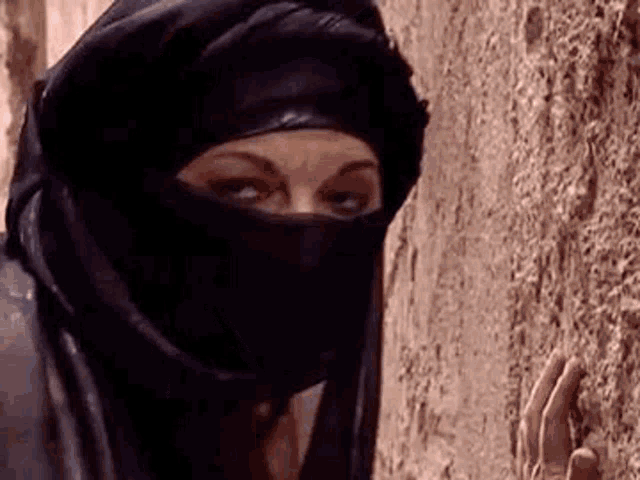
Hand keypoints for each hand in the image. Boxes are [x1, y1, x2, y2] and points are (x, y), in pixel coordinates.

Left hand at [516, 349, 599, 479]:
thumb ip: (580, 476)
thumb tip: (587, 452)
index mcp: (549, 466)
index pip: (554, 416)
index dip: (564, 388)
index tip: (574, 363)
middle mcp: (533, 464)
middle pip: (535, 412)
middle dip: (546, 381)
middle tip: (558, 355)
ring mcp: (526, 470)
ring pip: (526, 423)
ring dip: (536, 395)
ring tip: (546, 376)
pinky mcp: (523, 478)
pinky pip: (522, 439)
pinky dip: (528, 419)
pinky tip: (531, 417)